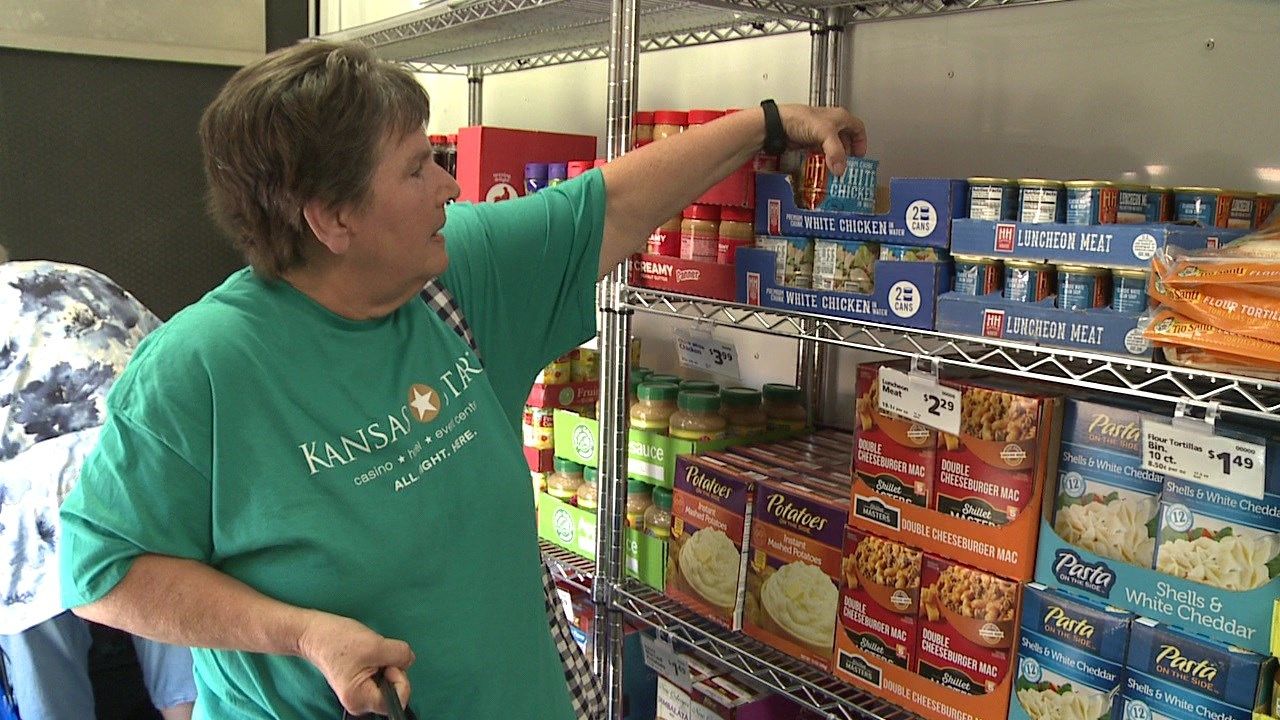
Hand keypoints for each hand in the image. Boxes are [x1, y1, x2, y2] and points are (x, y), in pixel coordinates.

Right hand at [297, 611, 414, 715]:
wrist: (314, 633)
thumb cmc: (338, 640)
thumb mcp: (375, 644)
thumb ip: (400, 655)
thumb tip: (409, 660)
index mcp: (360, 699)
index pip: (397, 700)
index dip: (400, 678)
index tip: (389, 662)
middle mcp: (359, 702)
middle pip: (393, 692)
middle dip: (393, 670)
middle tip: (377, 654)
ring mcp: (358, 694)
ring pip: (388, 683)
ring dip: (386, 664)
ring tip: (369, 652)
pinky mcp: (359, 683)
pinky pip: (380, 677)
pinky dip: (380, 664)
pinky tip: (368, 655)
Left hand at [777, 105, 867, 175]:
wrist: (778, 124)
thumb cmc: (801, 119)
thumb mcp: (825, 134)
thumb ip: (835, 152)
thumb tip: (841, 169)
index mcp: (839, 117)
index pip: (858, 128)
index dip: (861, 142)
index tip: (860, 156)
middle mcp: (830, 123)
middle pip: (845, 140)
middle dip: (847, 154)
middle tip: (847, 166)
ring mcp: (818, 133)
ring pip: (832, 148)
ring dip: (834, 159)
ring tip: (834, 169)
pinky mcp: (808, 141)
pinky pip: (820, 153)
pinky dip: (822, 160)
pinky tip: (821, 167)